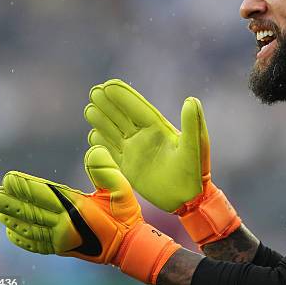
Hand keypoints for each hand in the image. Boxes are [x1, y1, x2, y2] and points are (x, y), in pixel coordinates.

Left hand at [0, 146, 179, 284]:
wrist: (129, 246)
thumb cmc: (125, 214)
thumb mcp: (121, 188)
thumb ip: (106, 169)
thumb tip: (93, 150)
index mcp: (76, 207)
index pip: (43, 194)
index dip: (24, 186)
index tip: (8, 178)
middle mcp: (64, 225)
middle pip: (31, 211)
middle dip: (11, 201)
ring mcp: (61, 239)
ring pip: (29, 227)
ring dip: (11, 217)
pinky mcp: (62, 248)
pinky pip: (36, 244)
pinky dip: (21, 238)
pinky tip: (11, 231)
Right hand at [84, 79, 240, 246]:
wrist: (189, 199)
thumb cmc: (196, 171)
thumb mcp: (196, 146)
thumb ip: (192, 123)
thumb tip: (191, 99)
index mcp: (159, 129)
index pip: (137, 108)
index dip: (123, 97)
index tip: (108, 85)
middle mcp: (144, 137)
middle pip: (121, 116)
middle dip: (108, 104)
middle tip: (94, 92)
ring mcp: (135, 152)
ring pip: (113, 132)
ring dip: (101, 120)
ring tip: (89, 109)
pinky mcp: (128, 168)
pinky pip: (111, 152)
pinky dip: (101, 143)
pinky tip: (92, 134)